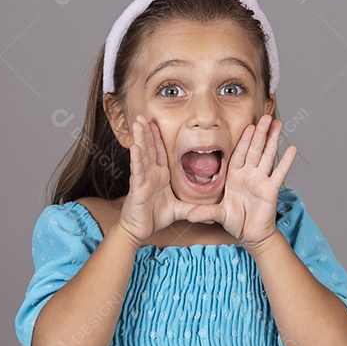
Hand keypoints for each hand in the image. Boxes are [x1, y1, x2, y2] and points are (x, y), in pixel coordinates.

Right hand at [114, 114, 194, 245]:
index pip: (159, 152)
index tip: (156, 122)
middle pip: (149, 148)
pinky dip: (137, 158)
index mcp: (159, 175)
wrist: (139, 230)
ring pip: (142, 155)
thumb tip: (211, 212)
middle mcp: (150, 174)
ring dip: (140, 138)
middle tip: (145, 115)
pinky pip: (138, 171)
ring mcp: (143, 179)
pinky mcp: (137, 188)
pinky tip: (135, 146)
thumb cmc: (154, 217)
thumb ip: (194, 207)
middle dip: (147, 131)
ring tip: (138, 122)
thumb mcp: (179, 210)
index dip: (158, 137)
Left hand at [186, 114, 296, 250]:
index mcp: (235, 176)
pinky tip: (292, 149)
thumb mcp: (218, 215)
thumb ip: (205, 212)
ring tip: (279, 124)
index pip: (239, 153)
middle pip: (255, 150)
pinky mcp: (271, 190)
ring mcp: (261, 181)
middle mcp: (249, 175)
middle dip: (260, 133)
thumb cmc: (236, 222)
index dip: (244, 139)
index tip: (249, 125)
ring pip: (267, 156)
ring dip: (273, 140)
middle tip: (266, 117)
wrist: (251, 234)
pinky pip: (279, 173)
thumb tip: (190, 216)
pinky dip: (286, 162)